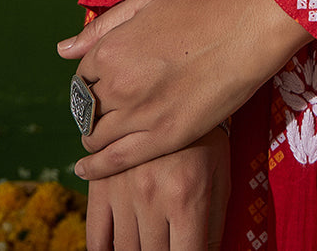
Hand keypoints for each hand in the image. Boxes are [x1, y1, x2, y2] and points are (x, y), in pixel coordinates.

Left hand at [58, 0, 307, 179]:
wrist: (243, 32)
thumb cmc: (198, 10)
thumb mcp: (146, 2)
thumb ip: (102, 26)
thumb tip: (63, 49)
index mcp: (109, 50)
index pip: (82, 75)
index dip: (92, 79)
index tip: (104, 82)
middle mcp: (116, 85)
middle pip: (86, 108)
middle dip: (91, 109)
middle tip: (105, 109)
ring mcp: (139, 115)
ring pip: (97, 136)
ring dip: (93, 136)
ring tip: (99, 136)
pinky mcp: (162, 138)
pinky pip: (116, 160)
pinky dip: (95, 167)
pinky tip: (85, 168)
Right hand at [84, 127, 230, 250]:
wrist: (178, 82)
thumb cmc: (207, 135)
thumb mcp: (220, 175)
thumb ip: (214, 223)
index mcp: (186, 197)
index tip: (187, 249)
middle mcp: (152, 196)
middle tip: (169, 240)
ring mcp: (123, 190)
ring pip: (125, 250)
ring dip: (138, 249)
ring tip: (150, 237)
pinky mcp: (101, 183)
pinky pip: (96, 236)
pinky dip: (104, 250)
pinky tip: (119, 245)